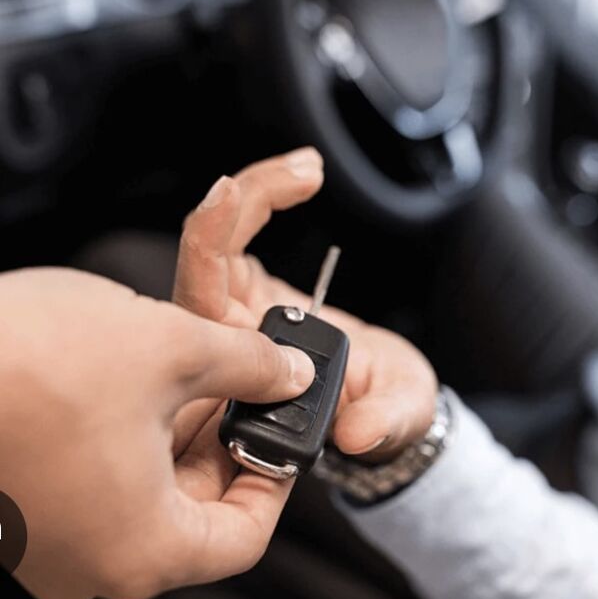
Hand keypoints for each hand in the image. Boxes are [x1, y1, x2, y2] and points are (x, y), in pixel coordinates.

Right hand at [0, 268, 315, 598]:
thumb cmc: (35, 359)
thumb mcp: (176, 350)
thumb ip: (251, 368)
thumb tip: (290, 374)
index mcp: (140, 552)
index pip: (244, 537)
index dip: (277, 481)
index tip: (286, 435)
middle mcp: (91, 567)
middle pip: (196, 516)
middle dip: (225, 445)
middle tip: (244, 389)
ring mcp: (48, 545)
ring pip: (148, 497)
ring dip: (180, 437)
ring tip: (194, 373)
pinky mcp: (20, 513)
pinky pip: (99, 489)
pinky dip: (132, 442)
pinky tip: (139, 386)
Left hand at [174, 149, 437, 463]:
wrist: (383, 404)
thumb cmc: (381, 415)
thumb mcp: (394, 420)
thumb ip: (381, 424)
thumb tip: (358, 430)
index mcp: (239, 381)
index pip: (203, 311)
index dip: (208, 248)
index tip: (232, 198)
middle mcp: (226, 345)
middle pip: (202, 264)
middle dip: (238, 206)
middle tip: (300, 173)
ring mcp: (236, 314)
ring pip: (217, 243)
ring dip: (256, 191)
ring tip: (309, 168)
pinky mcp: (252, 290)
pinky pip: (239, 235)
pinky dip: (266, 197)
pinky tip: (305, 174)